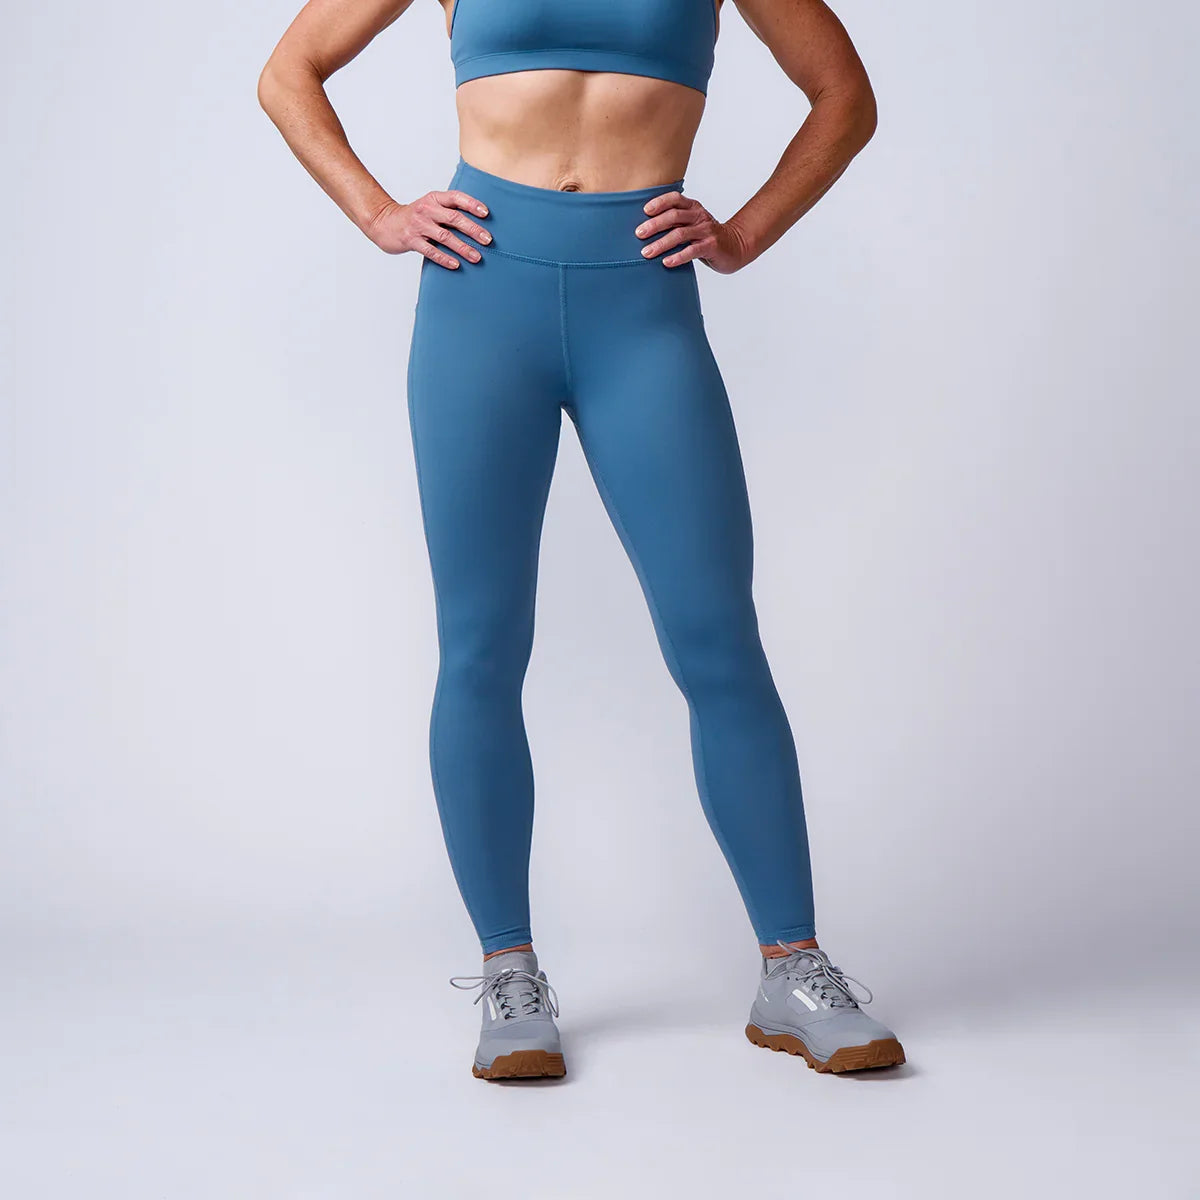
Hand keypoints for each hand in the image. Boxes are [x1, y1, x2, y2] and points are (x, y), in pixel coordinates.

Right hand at [365, 190, 491, 268]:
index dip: (472, 204)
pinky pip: (430, 250)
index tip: (486, 213)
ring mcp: (418, 225)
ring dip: (462, 247)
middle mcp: (427, 209)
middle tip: (488, 240)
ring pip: (444, 236)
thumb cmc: (415, 217)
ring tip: (477, 257)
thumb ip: (449, 211)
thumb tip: (478, 223)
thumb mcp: (430, 207)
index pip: (456, 198)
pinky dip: (444, 258)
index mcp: (434, 198)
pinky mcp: (411, 240)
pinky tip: (456, 264)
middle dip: (473, 229)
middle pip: (454, 218)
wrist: (384, 223)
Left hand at [634, 193, 750, 273]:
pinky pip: (692, 251)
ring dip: (661, 243)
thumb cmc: (706, 237)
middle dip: (654, 225)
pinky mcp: (711, 246)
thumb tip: (644, 229)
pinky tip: (666, 262)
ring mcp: (706, 231)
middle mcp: (699, 216)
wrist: (735, 247)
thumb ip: (675, 223)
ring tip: (646, 253)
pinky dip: (677, 256)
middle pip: (674, 216)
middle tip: (639, 234)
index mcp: (693, 208)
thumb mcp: (692, 224)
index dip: (660, 202)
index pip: (675, 199)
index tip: (645, 211)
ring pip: (680, 234)